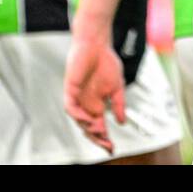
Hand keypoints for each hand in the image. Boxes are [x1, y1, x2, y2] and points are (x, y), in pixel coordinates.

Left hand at [63, 30, 126, 153]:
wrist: (97, 44)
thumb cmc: (105, 61)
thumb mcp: (117, 87)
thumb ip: (119, 104)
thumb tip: (122, 121)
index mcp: (97, 104)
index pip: (99, 126)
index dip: (104, 138)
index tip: (112, 147)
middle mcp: (86, 104)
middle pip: (88, 127)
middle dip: (97, 138)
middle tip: (106, 144)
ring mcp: (77, 97)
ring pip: (79, 120)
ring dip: (88, 128)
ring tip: (99, 131)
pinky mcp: (70, 89)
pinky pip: (70, 107)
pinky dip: (78, 115)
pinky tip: (87, 118)